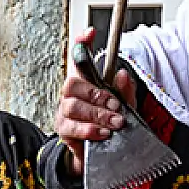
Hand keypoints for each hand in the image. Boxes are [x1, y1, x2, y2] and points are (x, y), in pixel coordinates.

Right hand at [54, 27, 136, 176]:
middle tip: (115, 105)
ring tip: (115, 122)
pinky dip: (89, 129)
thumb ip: (125, 92)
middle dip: (96, 94)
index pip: (79, 59)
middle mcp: (71, 95)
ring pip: (73, 106)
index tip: (90, 32)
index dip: (82, 44)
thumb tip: (123, 75)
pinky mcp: (63, 130)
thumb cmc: (109, 125)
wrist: (99, 155)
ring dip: (97, 114)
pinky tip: (103, 133)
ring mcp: (65, 112)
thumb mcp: (124, 107)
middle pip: (72, 83)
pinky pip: (72, 126)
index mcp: (86, 84)